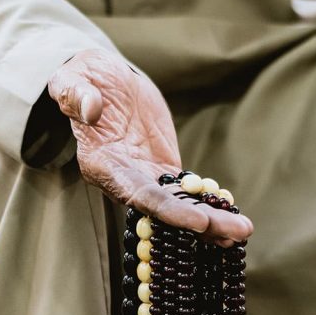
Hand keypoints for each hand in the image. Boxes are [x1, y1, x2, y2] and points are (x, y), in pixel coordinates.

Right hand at [48, 49, 252, 244]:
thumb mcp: (71, 80)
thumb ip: (77, 95)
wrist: (99, 82)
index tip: (199, 223)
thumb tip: (92, 108)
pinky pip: (189, 192)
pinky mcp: (163, 170)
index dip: (169, 211)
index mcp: (102, 165)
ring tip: (243, 230)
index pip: (138, 195)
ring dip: (213, 221)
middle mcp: (125, 181)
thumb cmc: (80, 80)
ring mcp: (146, 178)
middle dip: (202, 225)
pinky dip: (210, 204)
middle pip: (167, 210)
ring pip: (182, 206)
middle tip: (237, 235)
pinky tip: (234, 215)